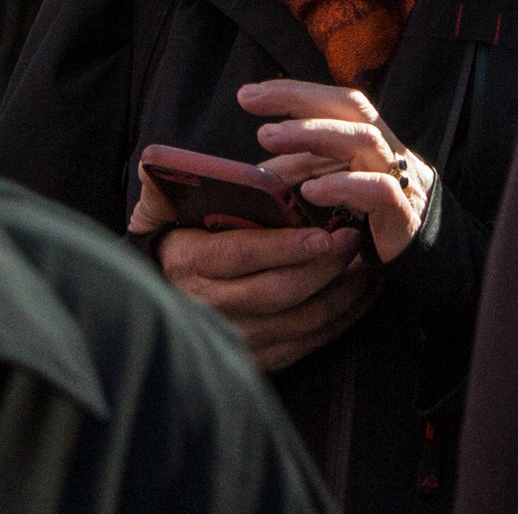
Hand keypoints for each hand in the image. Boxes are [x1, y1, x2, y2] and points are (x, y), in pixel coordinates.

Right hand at [132, 160, 376, 375]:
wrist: (166, 302)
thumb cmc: (176, 244)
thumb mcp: (159, 215)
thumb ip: (160, 187)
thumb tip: (153, 159)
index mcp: (189, 263)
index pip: (243, 255)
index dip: (286, 247)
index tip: (323, 234)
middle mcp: (213, 306)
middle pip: (279, 290)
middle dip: (323, 267)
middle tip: (353, 241)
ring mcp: (239, 337)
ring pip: (300, 319)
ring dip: (340, 294)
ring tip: (364, 265)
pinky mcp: (262, 358)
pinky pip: (308, 341)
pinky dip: (340, 319)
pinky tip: (358, 294)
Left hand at [242, 76, 428, 261]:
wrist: (431, 263)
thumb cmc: (374, 220)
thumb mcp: (332, 186)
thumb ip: (302, 172)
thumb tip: (254, 169)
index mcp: (372, 139)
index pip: (335, 102)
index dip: (295, 92)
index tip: (249, 95)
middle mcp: (389, 150)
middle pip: (351, 107)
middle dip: (300, 100)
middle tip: (252, 103)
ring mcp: (403, 178)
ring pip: (365, 139)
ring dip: (313, 134)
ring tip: (270, 138)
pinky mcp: (407, 214)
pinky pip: (380, 190)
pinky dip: (343, 186)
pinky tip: (311, 191)